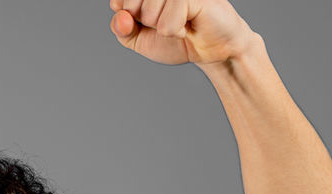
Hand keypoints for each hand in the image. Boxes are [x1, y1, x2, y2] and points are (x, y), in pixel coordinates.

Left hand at [108, 0, 256, 66]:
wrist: (212, 50)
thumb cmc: (178, 40)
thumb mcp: (140, 40)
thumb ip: (123, 30)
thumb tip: (121, 17)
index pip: (118, 1)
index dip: (128, 18)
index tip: (145, 21)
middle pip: (130, 5)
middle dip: (145, 23)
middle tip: (166, 22)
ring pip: (148, 14)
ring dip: (163, 28)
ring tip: (181, 22)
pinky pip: (166, 24)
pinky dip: (176, 32)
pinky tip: (190, 24)